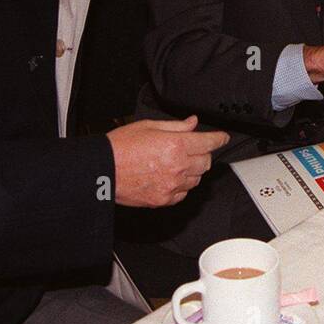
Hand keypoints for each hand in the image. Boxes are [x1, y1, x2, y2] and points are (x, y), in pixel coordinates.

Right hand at [107, 116, 228, 206]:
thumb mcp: (149, 126)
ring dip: (192, 170)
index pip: (208, 142)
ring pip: (196, 179)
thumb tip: (192, 123)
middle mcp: (177, 167)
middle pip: (206, 162)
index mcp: (175, 145)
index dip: (219, 138)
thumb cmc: (120, 147)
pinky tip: (168, 177)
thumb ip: (175, 126)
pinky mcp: (163, 199)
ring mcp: (171, 186)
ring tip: (174, 163)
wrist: (102, 170)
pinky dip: (181, 186)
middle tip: (190, 149)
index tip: (222, 138)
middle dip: (202, 154)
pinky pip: (183, 194)